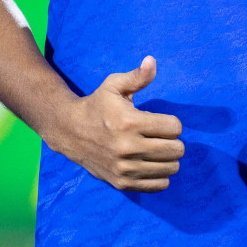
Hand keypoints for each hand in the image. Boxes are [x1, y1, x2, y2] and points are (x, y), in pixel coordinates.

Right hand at [51, 56, 183, 191]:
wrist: (70, 131)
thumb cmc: (97, 105)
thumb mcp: (114, 85)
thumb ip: (137, 76)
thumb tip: (152, 61)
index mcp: (130, 122)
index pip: (174, 127)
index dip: (172, 123)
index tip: (161, 121)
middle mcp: (128, 148)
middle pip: (176, 150)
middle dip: (174, 141)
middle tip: (161, 136)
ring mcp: (125, 168)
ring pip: (170, 168)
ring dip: (169, 158)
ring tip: (157, 149)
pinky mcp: (122, 183)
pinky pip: (159, 185)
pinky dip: (161, 175)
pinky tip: (151, 163)